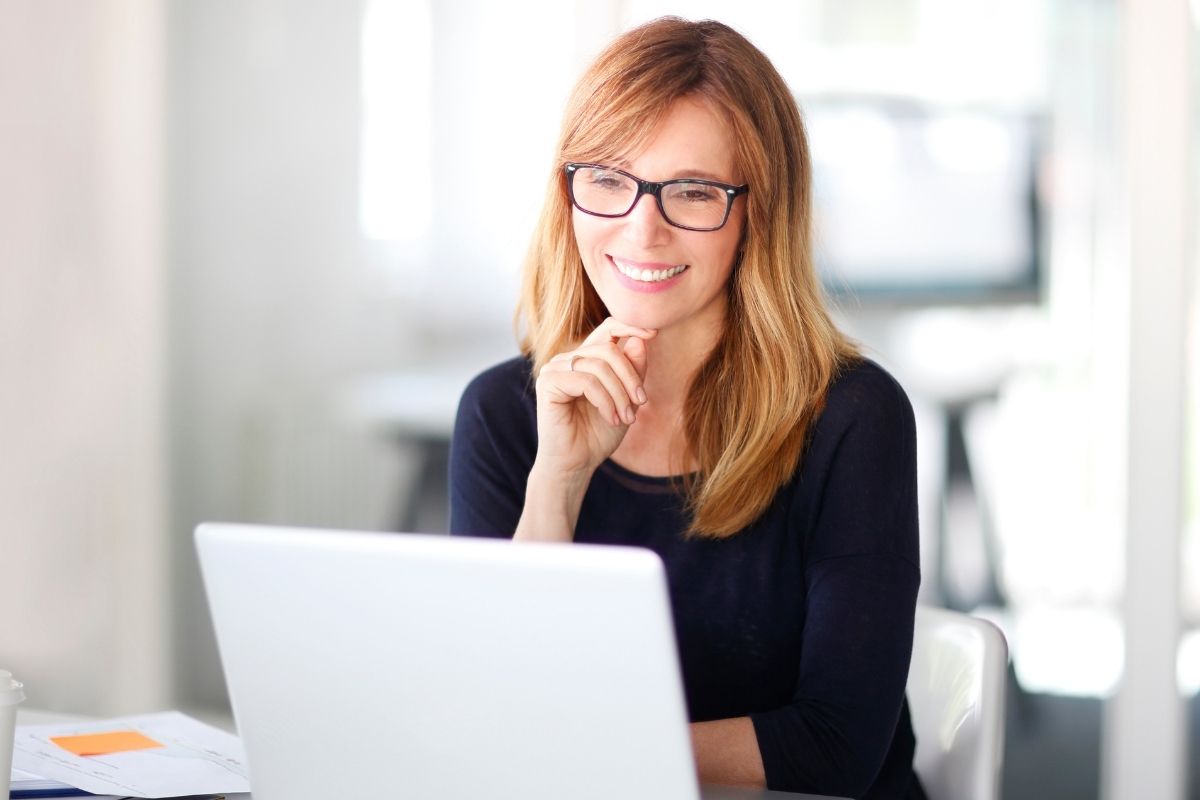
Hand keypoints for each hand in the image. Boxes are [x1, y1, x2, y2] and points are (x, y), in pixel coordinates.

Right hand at [532, 318, 655, 481]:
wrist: (575, 464)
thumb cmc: (598, 434)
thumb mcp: (626, 400)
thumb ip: (633, 371)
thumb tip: (641, 339)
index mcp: (585, 359)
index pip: (608, 329)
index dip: (630, 325)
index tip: (653, 333)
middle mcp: (567, 359)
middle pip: (608, 349)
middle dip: (630, 376)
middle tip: (641, 402)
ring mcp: (554, 369)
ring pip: (599, 365)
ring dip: (619, 394)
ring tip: (627, 418)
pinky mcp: (548, 383)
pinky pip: (586, 381)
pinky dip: (605, 401)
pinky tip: (612, 419)